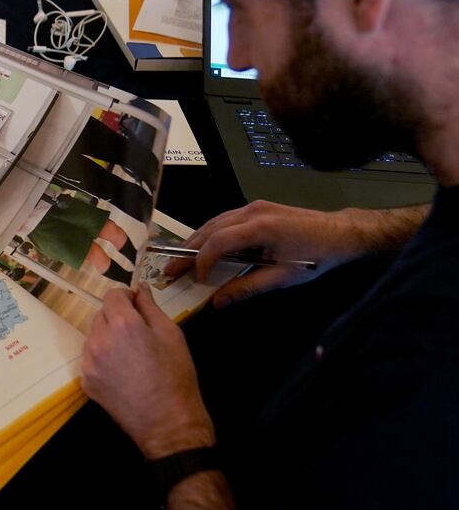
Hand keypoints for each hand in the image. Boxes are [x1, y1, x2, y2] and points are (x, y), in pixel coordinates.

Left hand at [82, 285, 213, 458]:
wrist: (167, 423)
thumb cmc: (176, 376)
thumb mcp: (171, 335)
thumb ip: (151, 307)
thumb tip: (140, 288)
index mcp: (122, 324)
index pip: (112, 295)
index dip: (126, 297)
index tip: (138, 306)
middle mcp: (99, 340)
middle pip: (100, 314)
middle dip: (116, 317)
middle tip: (139, 334)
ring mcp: (89, 362)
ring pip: (93, 336)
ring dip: (108, 337)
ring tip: (131, 355)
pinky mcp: (86, 381)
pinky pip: (91, 358)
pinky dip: (102, 358)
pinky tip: (122, 371)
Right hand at [164, 201, 424, 307]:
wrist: (341, 233)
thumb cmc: (316, 257)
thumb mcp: (283, 278)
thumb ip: (247, 288)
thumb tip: (217, 303)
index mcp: (259, 227)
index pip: (217, 242)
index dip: (200, 261)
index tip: (194, 281)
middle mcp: (251, 212)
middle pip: (209, 229)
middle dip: (187, 251)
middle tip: (168, 270)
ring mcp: (253, 207)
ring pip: (213, 222)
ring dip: (195, 241)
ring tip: (178, 259)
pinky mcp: (257, 208)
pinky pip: (224, 220)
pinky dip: (209, 234)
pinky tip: (202, 247)